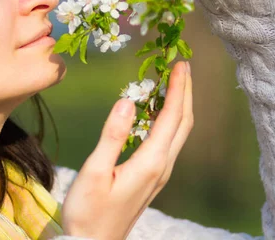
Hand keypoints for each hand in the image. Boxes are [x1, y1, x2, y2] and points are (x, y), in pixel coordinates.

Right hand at [61, 62, 192, 239]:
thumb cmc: (88, 211)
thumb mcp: (94, 172)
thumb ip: (112, 135)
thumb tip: (128, 101)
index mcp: (151, 162)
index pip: (171, 117)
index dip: (178, 88)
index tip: (180, 63)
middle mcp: (162, 166)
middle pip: (183, 123)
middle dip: (186, 92)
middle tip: (182, 66)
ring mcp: (159, 174)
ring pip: (178, 133)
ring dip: (179, 105)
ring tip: (173, 82)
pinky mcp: (152, 178)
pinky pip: (168, 142)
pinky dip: (169, 120)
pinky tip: (156, 113)